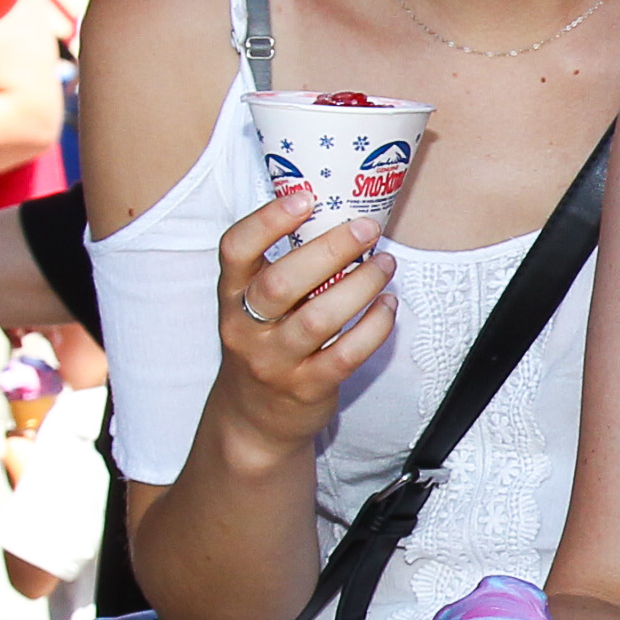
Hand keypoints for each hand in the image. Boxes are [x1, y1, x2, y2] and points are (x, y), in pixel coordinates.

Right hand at [218, 188, 394, 454]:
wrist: (253, 421)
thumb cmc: (265, 346)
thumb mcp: (254, 308)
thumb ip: (281, 269)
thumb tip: (337, 216)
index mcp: (231, 296)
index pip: (235, 250)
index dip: (266, 221)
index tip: (305, 198)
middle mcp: (246, 328)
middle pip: (281, 283)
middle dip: (329, 250)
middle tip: (366, 228)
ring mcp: (275, 361)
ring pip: (319, 319)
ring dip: (359, 285)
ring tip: (385, 264)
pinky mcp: (307, 388)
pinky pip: (346, 355)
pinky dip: (374, 327)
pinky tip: (388, 305)